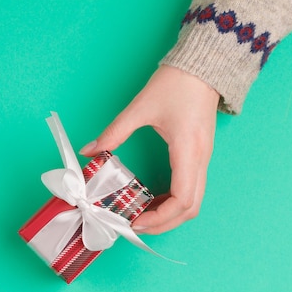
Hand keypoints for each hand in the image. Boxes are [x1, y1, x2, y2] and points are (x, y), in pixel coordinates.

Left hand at [79, 65, 219, 233]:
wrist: (203, 64)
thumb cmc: (176, 84)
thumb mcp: (140, 108)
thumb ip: (114, 132)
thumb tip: (88, 151)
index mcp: (188, 151)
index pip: (182, 199)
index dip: (160, 218)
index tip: (136, 222)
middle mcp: (200, 159)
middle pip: (191, 207)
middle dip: (165, 223)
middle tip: (135, 226)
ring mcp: (203, 158)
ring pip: (194, 200)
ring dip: (170, 214)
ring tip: (142, 216)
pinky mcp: (199, 155)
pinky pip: (191, 188)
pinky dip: (173, 201)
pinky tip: (153, 200)